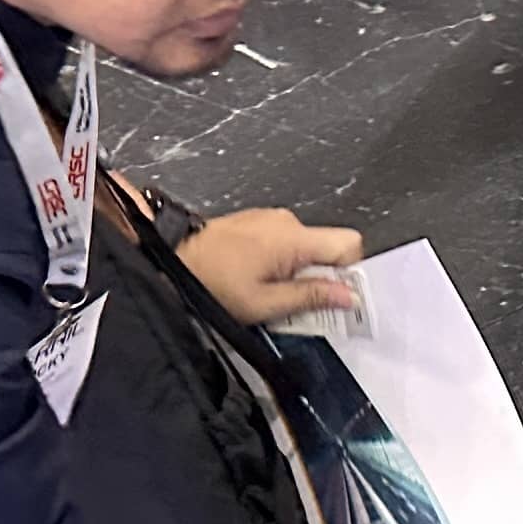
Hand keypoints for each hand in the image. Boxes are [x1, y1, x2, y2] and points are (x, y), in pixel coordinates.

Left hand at [179, 207, 363, 324]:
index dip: (349, 272)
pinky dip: (281, 262)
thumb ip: (311, 297)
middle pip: (327, 248)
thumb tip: (349, 296)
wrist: (172, 260)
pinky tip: (256, 278)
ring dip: (298, 272)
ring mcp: (271, 218)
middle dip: (319, 277)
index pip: (350, 244)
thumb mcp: (266, 304)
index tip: (333, 297)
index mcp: (294, 238)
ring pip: (305, 247)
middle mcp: (287, 221)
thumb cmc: (214, 284)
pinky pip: (285, 241)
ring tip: (269, 293)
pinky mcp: (257, 222)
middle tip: (295, 305)